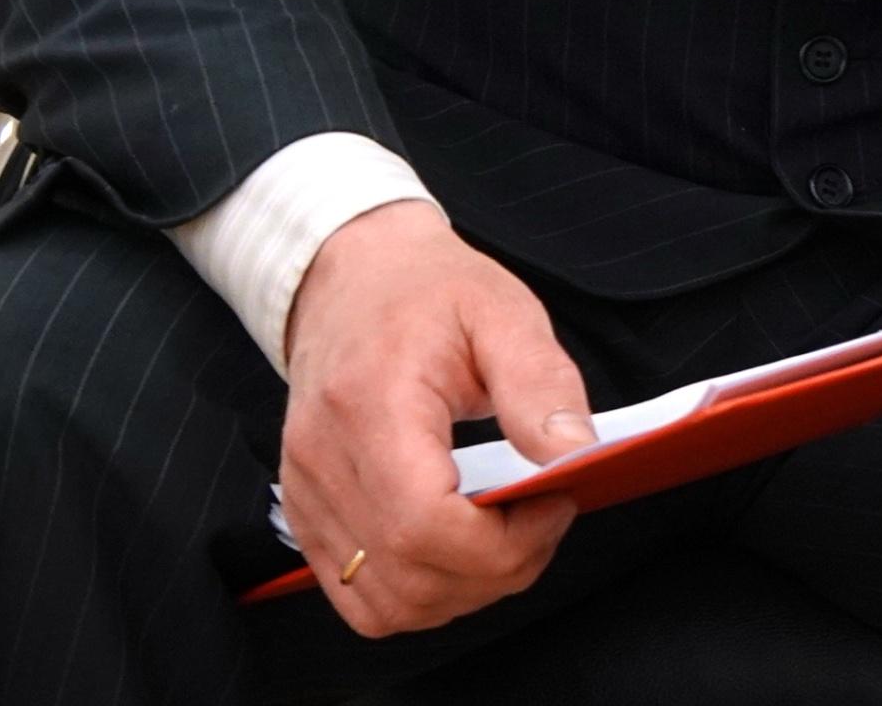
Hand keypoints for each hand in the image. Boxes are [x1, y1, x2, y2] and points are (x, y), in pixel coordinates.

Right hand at [276, 201, 595, 638]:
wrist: (351, 277)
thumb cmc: (427, 290)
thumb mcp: (503, 312)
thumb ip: (541, 385)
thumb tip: (576, 455)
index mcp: (370, 406)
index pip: (423, 525)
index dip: (502, 542)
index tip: (557, 501)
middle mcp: (323, 462)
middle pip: (410, 578)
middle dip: (498, 570)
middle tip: (545, 517)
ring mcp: (306, 496)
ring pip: (384, 605)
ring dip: (461, 592)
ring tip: (506, 534)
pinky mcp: (306, 515)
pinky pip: (359, 596)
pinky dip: (419, 592)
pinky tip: (460, 548)